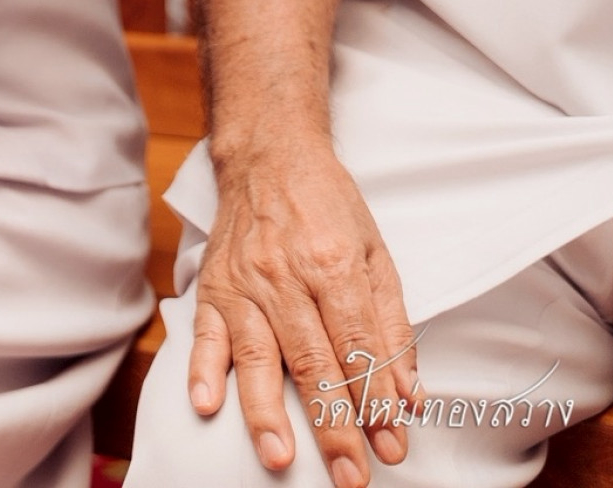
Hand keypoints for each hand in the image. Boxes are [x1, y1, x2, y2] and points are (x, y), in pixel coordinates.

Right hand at [190, 139, 417, 486]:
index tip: (392, 447)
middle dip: (334, 426)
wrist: (268, 156)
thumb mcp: (379, 257)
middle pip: (313, 363)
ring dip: (268, 412)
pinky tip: (206, 404)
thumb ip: (393, 329)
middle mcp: (285, 276)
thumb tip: (410, 396)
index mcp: (335, 266)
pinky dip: (203, 368)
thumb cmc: (328, 207)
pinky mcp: (212, 285)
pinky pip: (204, 332)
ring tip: (280, 456)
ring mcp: (243, 282)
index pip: (359, 350)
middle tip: (351, 475)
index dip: (377, 403)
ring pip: (258, 356)